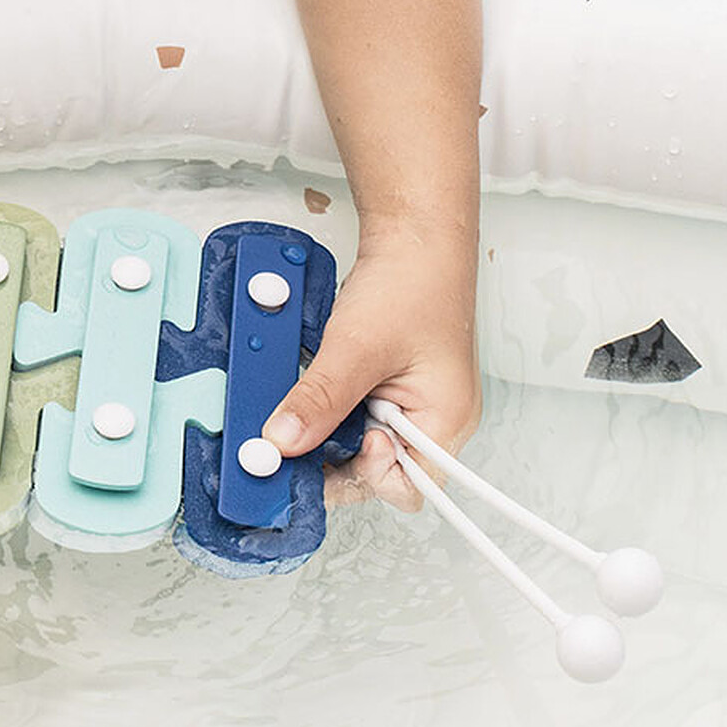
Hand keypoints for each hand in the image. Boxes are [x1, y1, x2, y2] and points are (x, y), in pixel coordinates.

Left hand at [261, 228, 479, 510]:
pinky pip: (354, 418)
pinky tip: (309, 395)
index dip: (364, 477)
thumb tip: (282, 442)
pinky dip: (328, 411)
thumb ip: (319, 398)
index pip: (407, 487)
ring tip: (298, 411)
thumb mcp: (356, 346)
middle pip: (376, 472)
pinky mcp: (387, 391)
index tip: (326, 449)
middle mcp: (431, 422)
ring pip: (359, 446)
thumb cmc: (411, 284)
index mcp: (445, 421)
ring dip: (326, 433)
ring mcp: (409, 408)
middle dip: (332, 459)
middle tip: (289, 440)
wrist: (413, 240)